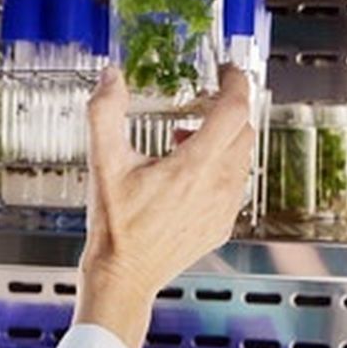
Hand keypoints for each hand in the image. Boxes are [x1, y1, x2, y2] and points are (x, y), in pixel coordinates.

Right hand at [74, 65, 254, 347]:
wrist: (123, 275)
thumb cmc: (115, 226)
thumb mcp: (103, 163)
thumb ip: (105, 113)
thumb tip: (111, 78)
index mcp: (193, 166)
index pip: (234, 111)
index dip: (235, 83)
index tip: (227, 71)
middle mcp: (217, 186)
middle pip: (243, 130)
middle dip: (228, 109)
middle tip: (204, 100)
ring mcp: (224, 207)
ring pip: (242, 157)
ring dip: (223, 139)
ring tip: (187, 138)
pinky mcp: (222, 224)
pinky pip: (234, 184)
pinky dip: (220, 167)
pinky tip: (189, 172)